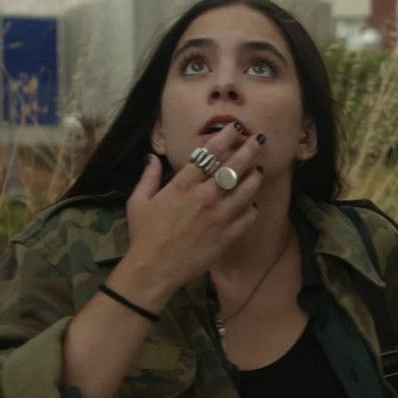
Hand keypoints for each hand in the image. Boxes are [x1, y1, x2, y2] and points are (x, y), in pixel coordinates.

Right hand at [118, 125, 264, 305]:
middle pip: (233, 168)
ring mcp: (219, 217)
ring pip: (246, 191)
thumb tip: (151, 157)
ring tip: (259, 169)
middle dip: (248, 150)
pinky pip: (247, 218)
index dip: (224, 139)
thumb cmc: (144, 235)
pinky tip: (254, 203)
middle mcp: (205, 197)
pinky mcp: (227, 236)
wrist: (154, 269)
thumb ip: (149, 177)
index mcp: (183, 186)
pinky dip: (252, 209)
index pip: (209, 155)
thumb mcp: (138, 202)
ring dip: (254, 177)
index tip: (235, 128)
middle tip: (259, 140)